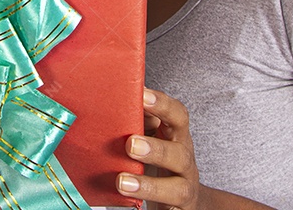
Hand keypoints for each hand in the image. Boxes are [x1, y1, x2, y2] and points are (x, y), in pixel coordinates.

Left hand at [117, 88, 207, 209]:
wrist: (181, 199)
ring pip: (177, 187)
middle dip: (156, 149)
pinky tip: (133, 203)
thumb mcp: (152, 137)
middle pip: (179, 153)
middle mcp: (185, 160)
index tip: (142, 95)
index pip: (178, 116)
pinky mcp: (180, 209)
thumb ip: (137, 121)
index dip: (162, 105)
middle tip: (130, 144)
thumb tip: (107, 100)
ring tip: (122, 181)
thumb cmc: (159, 161)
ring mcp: (185, 187)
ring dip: (149, 185)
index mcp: (177, 137)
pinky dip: (157, 207)